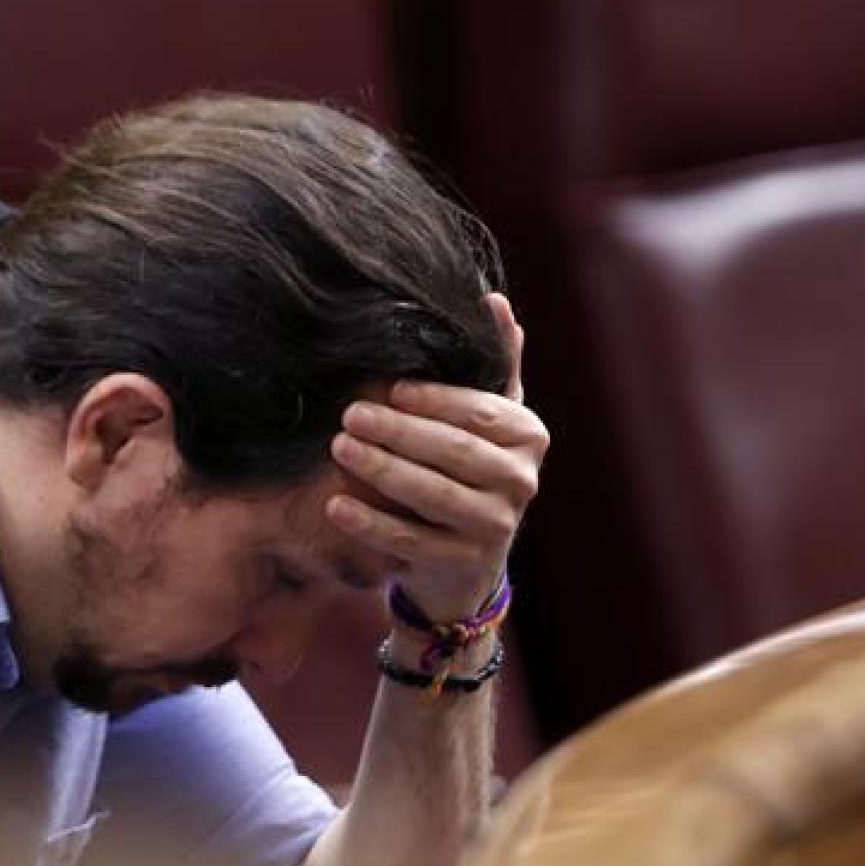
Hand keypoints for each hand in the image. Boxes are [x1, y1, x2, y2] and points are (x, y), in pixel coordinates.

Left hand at [325, 294, 548, 622]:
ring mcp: (496, 528)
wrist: (467, 564)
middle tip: (349, 414)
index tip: (389, 387)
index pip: (479, 412)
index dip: (434, 399)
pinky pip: (411, 541)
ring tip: (340, 447)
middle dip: (399, 430)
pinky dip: (371, 523)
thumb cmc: (472, 472)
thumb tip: (492, 300)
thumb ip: (494, 364)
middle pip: (454, 451)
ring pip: (434, 494)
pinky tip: (336, 505)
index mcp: (528, 437)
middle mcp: (521, 482)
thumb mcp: (490, 419)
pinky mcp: (464, 566)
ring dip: (382, 470)